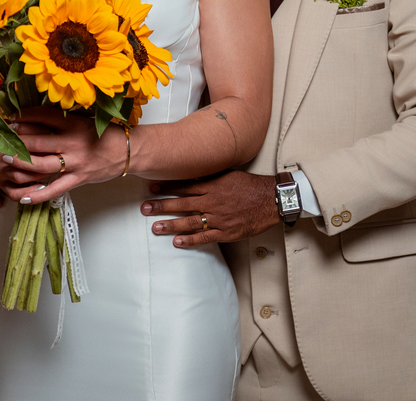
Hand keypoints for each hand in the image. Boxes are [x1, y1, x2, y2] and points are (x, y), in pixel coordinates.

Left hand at [0, 106, 127, 206]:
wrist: (129, 151)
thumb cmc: (104, 134)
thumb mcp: (83, 121)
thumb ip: (61, 121)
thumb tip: (32, 119)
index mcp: (73, 123)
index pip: (43, 115)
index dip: (23, 115)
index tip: (10, 117)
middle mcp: (73, 142)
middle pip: (38, 141)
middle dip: (16, 141)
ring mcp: (76, 163)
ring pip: (42, 165)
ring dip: (21, 163)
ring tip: (4, 161)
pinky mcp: (79, 179)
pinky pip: (55, 189)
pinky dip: (38, 194)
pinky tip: (23, 196)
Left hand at [140, 171, 279, 246]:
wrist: (271, 199)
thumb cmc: (250, 186)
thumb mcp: (228, 174)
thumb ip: (210, 176)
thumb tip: (192, 173)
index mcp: (212, 186)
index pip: (184, 186)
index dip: (166, 187)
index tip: (151, 188)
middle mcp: (212, 201)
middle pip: (182, 203)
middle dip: (161, 206)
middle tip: (144, 208)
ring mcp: (219, 218)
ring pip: (190, 221)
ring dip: (171, 224)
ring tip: (155, 227)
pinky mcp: (226, 232)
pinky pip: (205, 237)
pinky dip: (190, 240)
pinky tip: (177, 241)